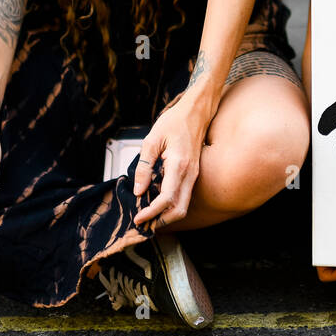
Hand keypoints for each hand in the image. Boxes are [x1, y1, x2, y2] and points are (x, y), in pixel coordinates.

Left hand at [133, 98, 207, 228]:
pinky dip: (171, 205)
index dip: (151, 212)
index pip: (166, 199)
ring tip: (148, 215)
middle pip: (179, 210)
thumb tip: (139, 190)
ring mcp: (193, 175)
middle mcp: (189, 174)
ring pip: (183, 205)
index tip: (138, 217)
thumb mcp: (152, 140)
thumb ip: (144, 166)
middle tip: (144, 223)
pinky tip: (157, 202)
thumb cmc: (176, 121)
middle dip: (161, 221)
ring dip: (167, 215)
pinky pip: (184, 196)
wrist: (196, 111)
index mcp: (179, 165)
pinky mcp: (193, 174)